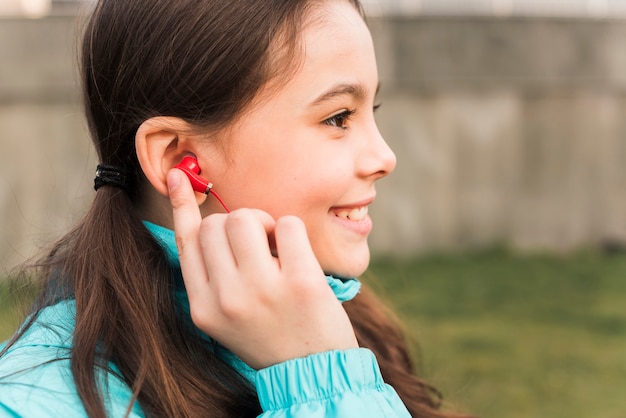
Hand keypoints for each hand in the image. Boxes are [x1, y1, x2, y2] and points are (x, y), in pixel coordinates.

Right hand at [167, 169, 357, 368]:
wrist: (313, 372)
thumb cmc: (271, 335)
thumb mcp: (227, 315)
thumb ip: (212, 273)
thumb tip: (197, 213)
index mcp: (204, 308)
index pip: (186, 242)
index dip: (182, 206)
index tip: (181, 176)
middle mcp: (226, 299)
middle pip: (218, 224)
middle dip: (241, 223)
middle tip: (262, 245)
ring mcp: (262, 290)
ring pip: (246, 217)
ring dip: (266, 223)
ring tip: (278, 250)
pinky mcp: (300, 282)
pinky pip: (287, 223)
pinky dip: (293, 231)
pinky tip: (298, 257)